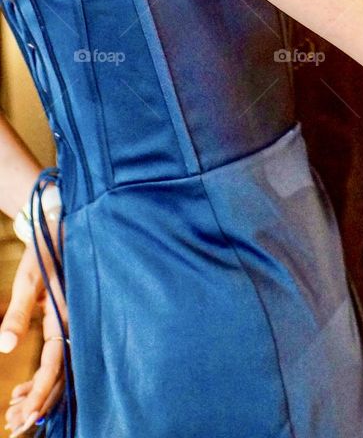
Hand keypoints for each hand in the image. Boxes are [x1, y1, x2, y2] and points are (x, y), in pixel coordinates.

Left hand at [1, 232, 67, 435]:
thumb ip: (18, 314)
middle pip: (61, 376)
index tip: (26, 417)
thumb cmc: (45, 252)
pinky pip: (62, 358)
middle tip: (15, 425)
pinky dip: (44, 379)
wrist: (64, 226)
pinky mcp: (69, 322)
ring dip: (41, 394)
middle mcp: (74, 326)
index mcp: (66, 318)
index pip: (55, 367)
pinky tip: (25, 389)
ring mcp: (74, 325)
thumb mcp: (28, 281)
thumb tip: (5, 348)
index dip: (41, 393)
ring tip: (15, 412)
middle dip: (39, 403)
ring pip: (62, 370)